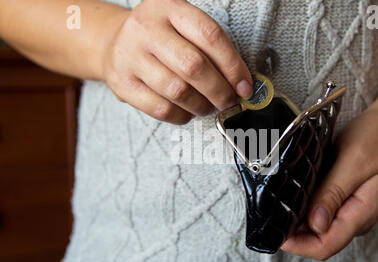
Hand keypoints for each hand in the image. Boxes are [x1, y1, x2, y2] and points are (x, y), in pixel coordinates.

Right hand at [102, 0, 251, 123]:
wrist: (114, 42)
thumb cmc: (159, 38)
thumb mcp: (182, 27)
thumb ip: (210, 48)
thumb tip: (241, 83)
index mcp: (169, 7)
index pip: (209, 35)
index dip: (233, 65)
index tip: (245, 86)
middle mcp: (146, 28)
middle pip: (193, 66)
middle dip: (219, 90)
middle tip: (229, 100)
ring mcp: (130, 56)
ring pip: (177, 91)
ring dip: (201, 105)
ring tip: (208, 106)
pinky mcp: (122, 84)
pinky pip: (160, 109)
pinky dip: (181, 116)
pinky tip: (187, 111)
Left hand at [281, 105, 377, 259]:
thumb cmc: (376, 139)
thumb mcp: (353, 162)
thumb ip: (333, 193)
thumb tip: (316, 224)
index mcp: (361, 214)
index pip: (327, 245)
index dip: (299, 245)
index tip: (276, 232)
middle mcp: (354, 218)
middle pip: (318, 241)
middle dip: (293, 235)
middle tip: (269, 218)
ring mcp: (348, 211)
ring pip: (315, 230)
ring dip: (296, 224)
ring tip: (275, 208)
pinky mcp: (341, 201)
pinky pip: (317, 214)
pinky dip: (302, 210)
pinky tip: (289, 199)